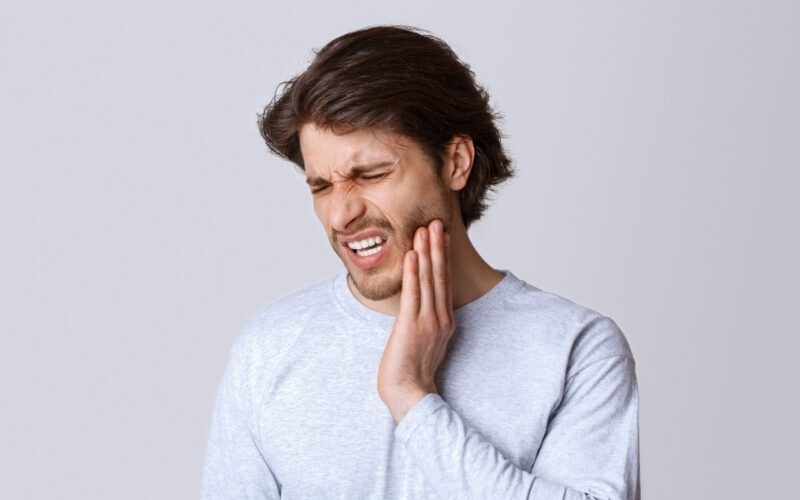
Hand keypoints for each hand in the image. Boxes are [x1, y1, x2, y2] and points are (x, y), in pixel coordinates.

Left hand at [377, 218, 454, 423]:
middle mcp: (440, 317)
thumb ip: (425, 321)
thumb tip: (419, 306)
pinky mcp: (412, 325)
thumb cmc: (411, 371)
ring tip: (425, 228)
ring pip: (429, 280)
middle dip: (437, 247)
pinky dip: (414, 272)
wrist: (409, 393)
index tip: (439, 236)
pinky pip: (414, 293)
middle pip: (440, 275)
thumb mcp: (423, 341)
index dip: (442, 257)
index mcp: (444, 320)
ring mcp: (428, 321)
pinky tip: (414, 254)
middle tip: (436, 221)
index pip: (443, 282)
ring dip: (427, 252)